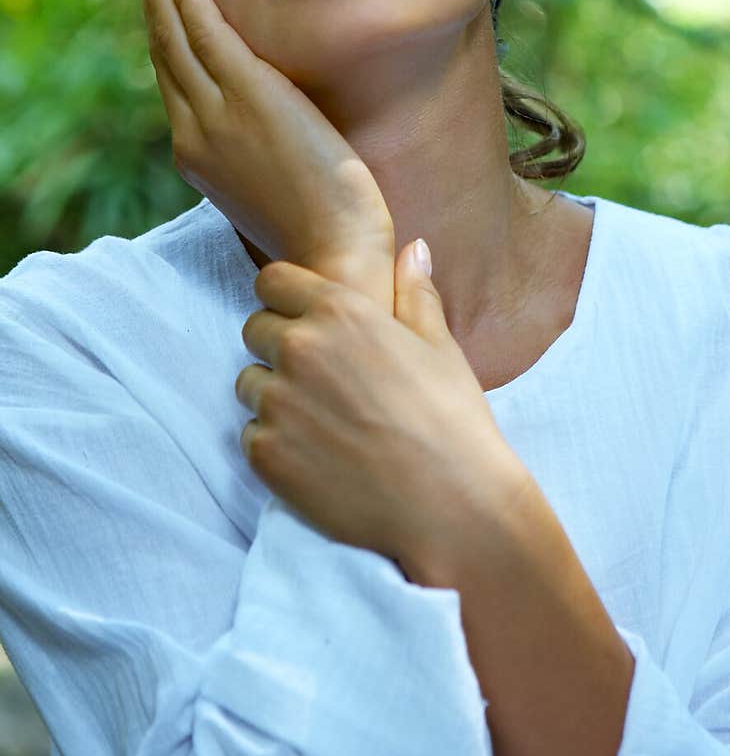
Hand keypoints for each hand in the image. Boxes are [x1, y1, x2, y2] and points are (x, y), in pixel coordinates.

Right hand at [135, 0, 394, 308]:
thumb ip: (260, 153)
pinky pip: (206, 31)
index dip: (165, 33)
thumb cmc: (323, 231)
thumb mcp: (277, 187)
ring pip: (175, 34)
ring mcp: (216, 114)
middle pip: (164, 50)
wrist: (335, 256)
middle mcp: (194, 132)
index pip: (176, 81)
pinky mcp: (248, 95)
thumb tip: (273, 132)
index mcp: (200, 156)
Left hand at [234, 238, 532, 583]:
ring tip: (325, 423)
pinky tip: (319, 457)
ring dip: (274, 396)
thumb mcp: (440, 347)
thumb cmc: (453, 422)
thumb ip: (415, 293)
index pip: (273, 281)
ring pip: (249, 383)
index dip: (288, 300)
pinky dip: (276, 444)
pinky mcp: (265, 453)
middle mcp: (299, 348)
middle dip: (279, 347)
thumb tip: (413, 249)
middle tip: (323, 382)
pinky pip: (251, 435)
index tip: (307, 322)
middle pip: (255, 329)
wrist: (452, 506)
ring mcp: (277, 402)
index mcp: (341, 312)